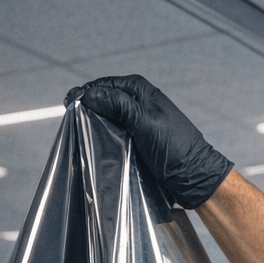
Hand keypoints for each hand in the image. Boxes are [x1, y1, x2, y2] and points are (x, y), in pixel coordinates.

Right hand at [64, 75, 232, 209]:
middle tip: (73, 121)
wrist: (195, 178)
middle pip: (104, 100)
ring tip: (83, 133)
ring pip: (109, 118)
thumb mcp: (144, 123)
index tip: (68, 104)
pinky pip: (118, 132)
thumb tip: (90, 94)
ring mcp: (139, 120)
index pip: (103, 84)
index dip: (85, 93)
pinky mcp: (140, 138)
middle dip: (89, 109)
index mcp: (139, 89)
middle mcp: (138, 101)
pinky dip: (107, 137)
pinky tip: (99, 144)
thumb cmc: (175, 150)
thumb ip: (118, 106)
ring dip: (97, 125)